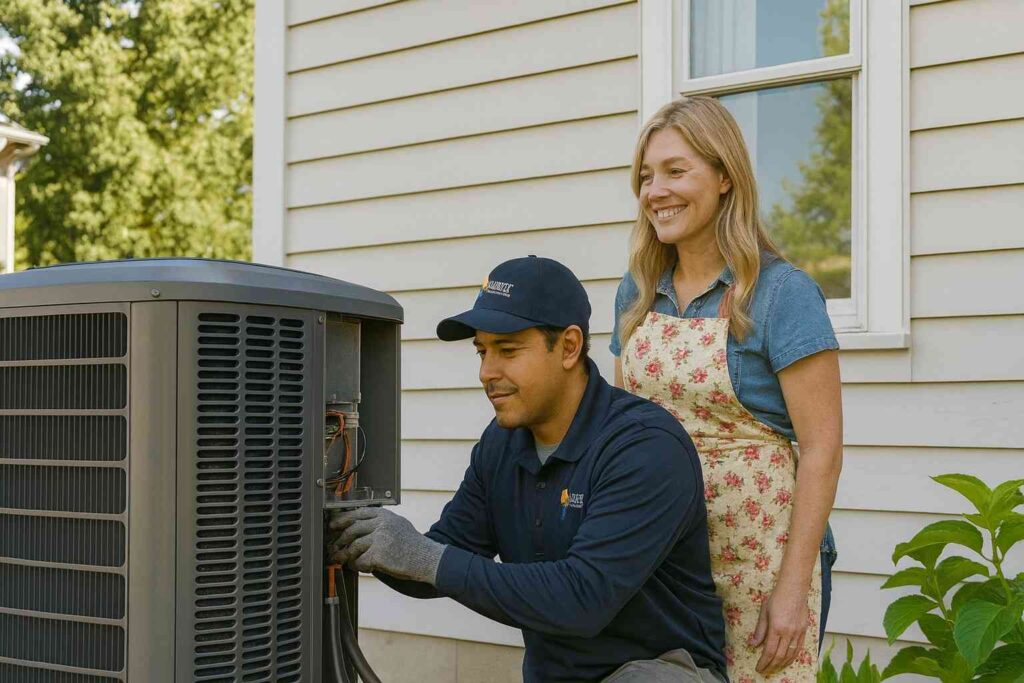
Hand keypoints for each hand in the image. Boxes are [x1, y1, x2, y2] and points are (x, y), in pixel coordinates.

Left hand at [327, 507, 445, 584]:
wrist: (426, 558)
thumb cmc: (413, 545)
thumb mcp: (399, 525)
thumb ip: (381, 523)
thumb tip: (357, 529)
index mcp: (386, 515)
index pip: (359, 513)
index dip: (343, 518)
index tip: (333, 524)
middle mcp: (382, 524)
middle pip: (352, 528)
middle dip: (340, 539)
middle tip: (333, 546)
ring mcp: (380, 538)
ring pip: (354, 546)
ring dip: (346, 555)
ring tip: (342, 560)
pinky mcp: (378, 553)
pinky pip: (360, 560)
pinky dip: (358, 565)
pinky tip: (360, 567)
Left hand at [750, 582, 809, 674]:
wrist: (794, 588)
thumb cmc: (777, 597)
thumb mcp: (764, 612)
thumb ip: (760, 630)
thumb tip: (753, 644)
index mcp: (776, 628)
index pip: (769, 651)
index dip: (764, 662)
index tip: (759, 668)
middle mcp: (789, 633)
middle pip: (780, 656)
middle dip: (771, 666)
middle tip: (765, 671)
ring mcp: (798, 633)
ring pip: (791, 655)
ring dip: (782, 664)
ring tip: (774, 669)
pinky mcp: (804, 631)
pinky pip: (799, 649)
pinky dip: (792, 657)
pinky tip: (787, 661)